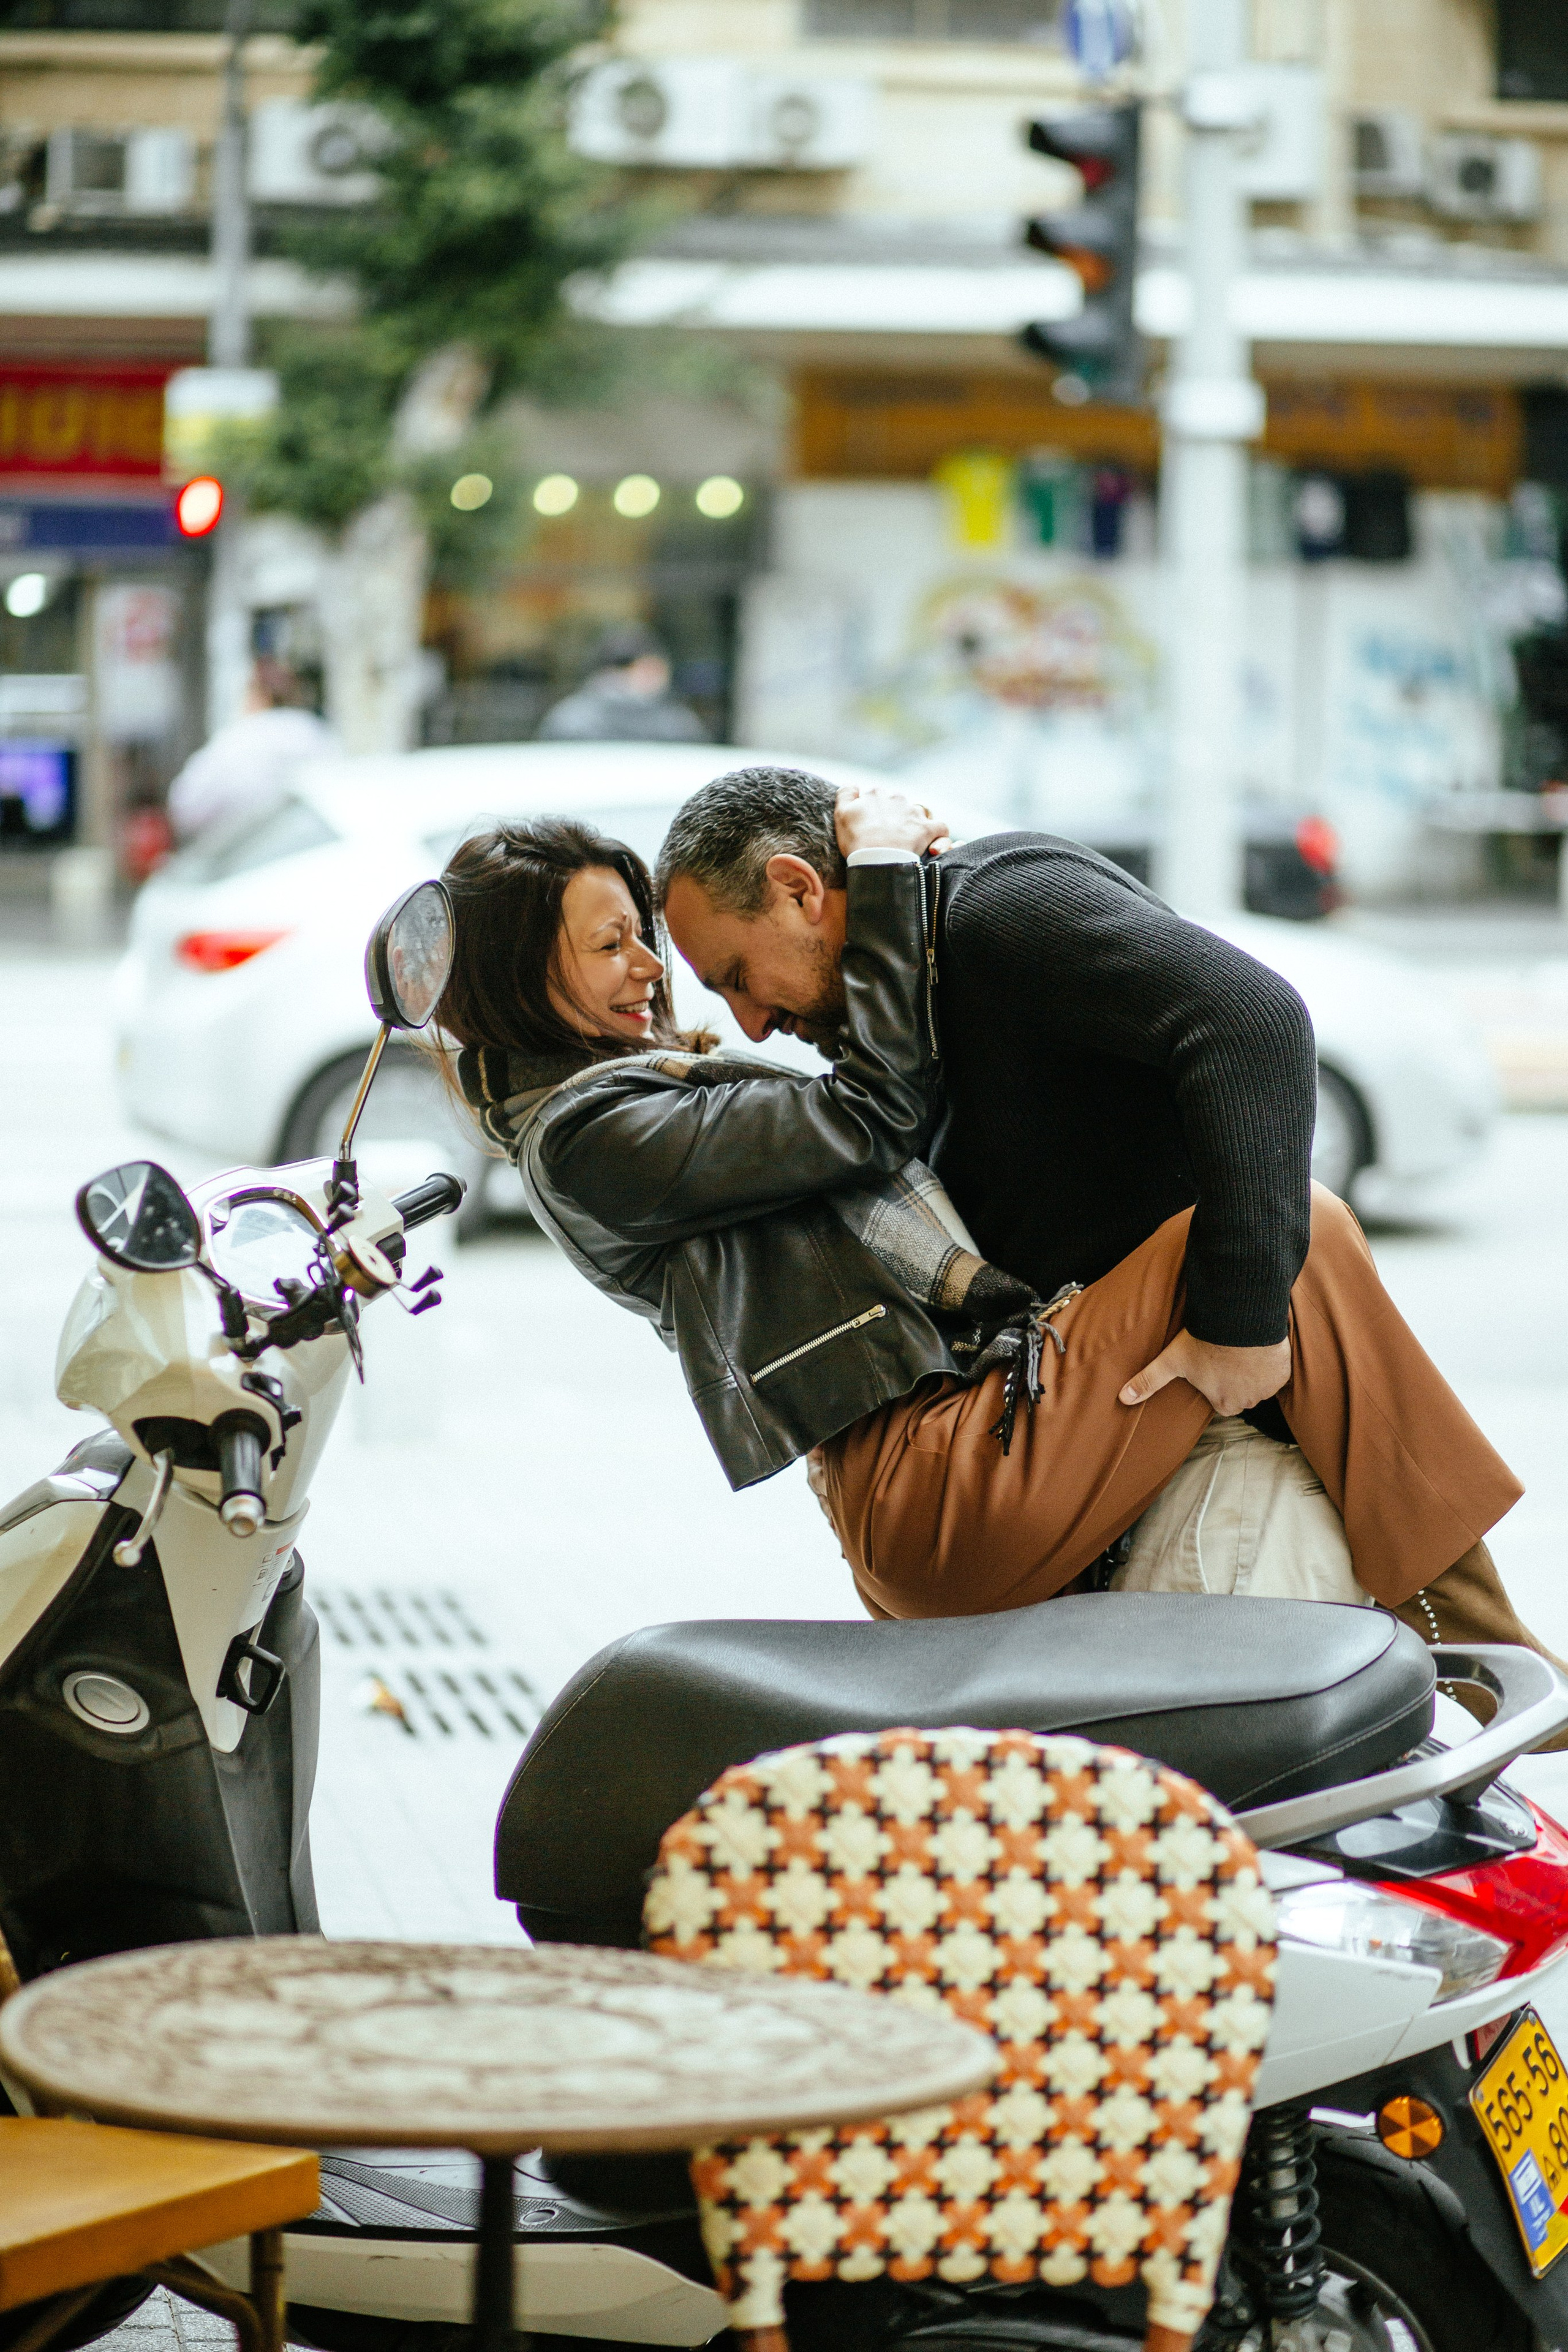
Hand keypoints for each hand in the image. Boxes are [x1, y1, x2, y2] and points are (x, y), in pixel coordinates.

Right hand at [834, 780, 949, 859]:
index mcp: (875, 793)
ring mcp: (914, 812)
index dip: (873, 810)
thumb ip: (846, 794)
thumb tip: (854, 786)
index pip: (876, 795)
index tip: (870, 826)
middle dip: (893, 816)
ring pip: (917, 813)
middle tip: (886, 836)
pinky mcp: (928, 828)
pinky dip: (937, 836)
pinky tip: (931, 847)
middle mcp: (897, 798)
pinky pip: (940, 828)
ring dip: (912, 824)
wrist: (878, 861)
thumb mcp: (841, 814)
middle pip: (897, 803)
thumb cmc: (857, 840)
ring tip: (905, 842)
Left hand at [1119, 1331, 1290, 1416]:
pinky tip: (1258, 1346)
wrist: (1238, 1320)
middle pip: (1242, 1394)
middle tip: (1227, 1356)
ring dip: (1254, 1370)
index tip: (1213, 1367)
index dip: (1217, 1385)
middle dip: (1236, 1379)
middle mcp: (1249, 1401)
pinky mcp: (1283, 1371)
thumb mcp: (1171, 1361)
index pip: (1221, 1402)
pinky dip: (1271, 1361)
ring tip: (1242, 1349)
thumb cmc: (1203, 1341)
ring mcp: (1268, 1387)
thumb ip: (1148, 1381)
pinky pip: (1277, 1370)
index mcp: (1224, 1404)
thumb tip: (1122, 1398)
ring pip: (1260, 1382)